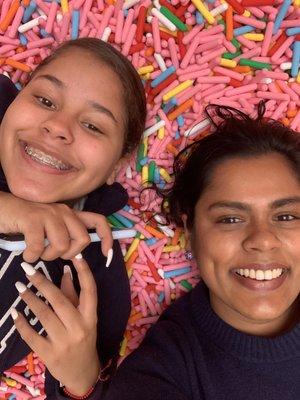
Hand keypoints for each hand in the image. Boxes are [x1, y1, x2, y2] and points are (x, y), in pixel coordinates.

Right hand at [0, 191, 112, 262]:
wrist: (1, 209)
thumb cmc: (26, 223)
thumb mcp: (50, 229)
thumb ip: (65, 236)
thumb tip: (77, 254)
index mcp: (70, 214)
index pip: (98, 221)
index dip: (106, 238)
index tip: (106, 255)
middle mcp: (63, 211)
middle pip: (82, 239)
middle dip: (69, 254)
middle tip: (53, 252)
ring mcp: (49, 214)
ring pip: (62, 245)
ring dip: (47, 256)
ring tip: (36, 252)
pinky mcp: (32, 219)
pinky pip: (38, 247)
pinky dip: (31, 256)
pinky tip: (26, 253)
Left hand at [11, 255, 100, 395]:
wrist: (82, 372)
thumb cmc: (83, 339)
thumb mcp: (84, 318)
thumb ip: (73, 294)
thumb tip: (66, 269)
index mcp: (91, 316)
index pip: (90, 290)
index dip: (84, 272)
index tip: (75, 255)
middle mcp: (79, 328)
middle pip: (60, 301)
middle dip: (42, 283)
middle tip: (27, 269)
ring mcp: (64, 342)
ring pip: (44, 315)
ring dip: (30, 299)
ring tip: (20, 287)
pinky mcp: (50, 354)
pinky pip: (32, 335)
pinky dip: (22, 323)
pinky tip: (16, 313)